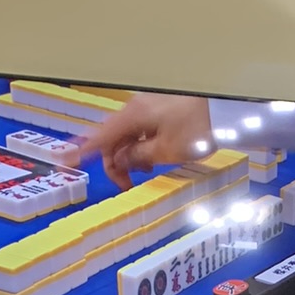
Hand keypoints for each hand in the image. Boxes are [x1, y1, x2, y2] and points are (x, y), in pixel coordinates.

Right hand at [67, 93, 213, 190]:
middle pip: (114, 138)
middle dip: (116, 162)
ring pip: (129, 136)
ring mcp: (149, 108)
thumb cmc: (197, 129)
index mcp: (133, 115)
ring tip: (147, 172)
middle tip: (128, 185)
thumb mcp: (166, 151)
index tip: (67, 161)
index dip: (83, 151)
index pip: (101, 136)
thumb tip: (120, 161)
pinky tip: (153, 160)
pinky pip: (142, 132)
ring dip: (131, 157)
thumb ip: (138, 156)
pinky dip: (142, 148)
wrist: (227, 112)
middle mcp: (137, 108)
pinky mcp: (160, 112)